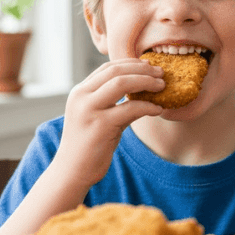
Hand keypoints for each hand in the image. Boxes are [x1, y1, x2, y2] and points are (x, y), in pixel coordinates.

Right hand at [58, 58, 163, 186]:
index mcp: (80, 92)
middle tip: (161, 73)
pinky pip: (130, 108)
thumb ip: (113, 101)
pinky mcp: (101, 126)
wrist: (72, 171)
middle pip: (116, 71)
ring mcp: (90, 110)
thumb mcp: (97, 116)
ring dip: (146, 81)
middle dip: (142, 69)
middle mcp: (82, 96)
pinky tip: (158, 109)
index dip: (131, 64)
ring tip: (162, 86)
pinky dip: (148, 106)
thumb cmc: (88, 145)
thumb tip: (142, 89)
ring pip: (122, 83)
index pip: (108, 68)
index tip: (149, 66)